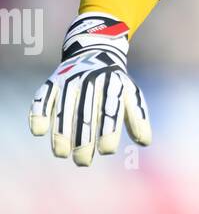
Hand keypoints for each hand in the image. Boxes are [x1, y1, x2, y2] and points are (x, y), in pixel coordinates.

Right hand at [29, 12, 151, 165]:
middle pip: (85, 113)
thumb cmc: (116, 84)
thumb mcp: (131, 96)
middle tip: (83, 162)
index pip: (110, 110)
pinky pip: (43, 96)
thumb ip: (138, 118)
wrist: (94, 52)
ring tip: (62, 154)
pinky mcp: (52, 81)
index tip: (106, 151)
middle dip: (83, 139)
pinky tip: (39, 132)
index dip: (109, 130)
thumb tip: (144, 142)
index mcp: (113, 85)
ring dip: (61, 132)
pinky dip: (39, 112)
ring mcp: (69, 80)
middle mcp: (90, 81)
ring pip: (63, 108)